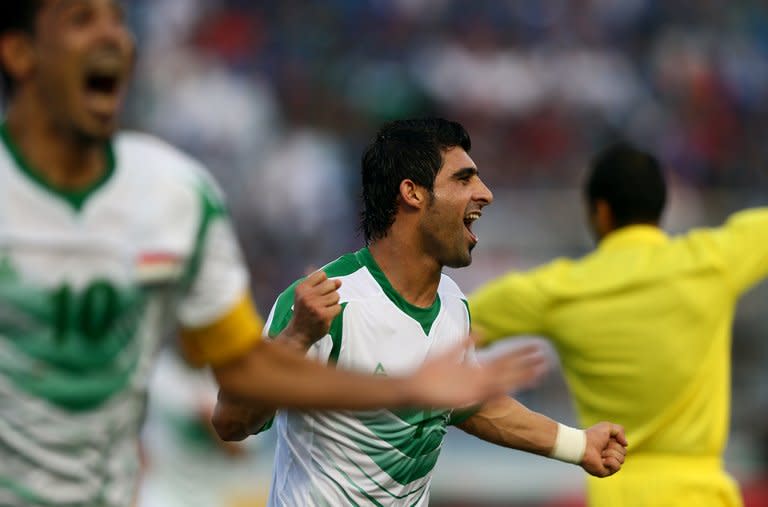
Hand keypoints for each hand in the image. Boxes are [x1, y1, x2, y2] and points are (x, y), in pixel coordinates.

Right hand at [282, 270, 340, 349]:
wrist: (298, 334)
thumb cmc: (304, 312)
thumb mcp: (305, 295)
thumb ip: (321, 285)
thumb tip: (339, 281)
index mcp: (301, 288)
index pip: (322, 275)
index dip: (324, 282)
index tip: (317, 292)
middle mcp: (307, 296)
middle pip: (331, 284)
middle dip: (330, 292)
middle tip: (322, 302)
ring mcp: (316, 306)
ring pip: (336, 296)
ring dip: (333, 302)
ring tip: (323, 309)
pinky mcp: (324, 316)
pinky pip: (338, 307)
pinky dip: (334, 311)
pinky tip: (326, 315)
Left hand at [405, 338, 547, 407]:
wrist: (412, 387)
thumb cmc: (430, 372)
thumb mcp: (450, 351)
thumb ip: (465, 342)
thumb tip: (482, 330)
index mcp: (477, 370)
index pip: (504, 360)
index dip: (520, 354)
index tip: (537, 347)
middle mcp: (479, 379)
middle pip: (508, 370)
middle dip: (526, 365)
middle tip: (546, 358)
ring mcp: (474, 388)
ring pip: (503, 382)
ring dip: (520, 377)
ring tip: (538, 371)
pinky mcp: (466, 397)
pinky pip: (486, 394)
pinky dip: (498, 390)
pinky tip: (512, 386)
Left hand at [581, 422, 626, 476]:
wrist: (582, 446)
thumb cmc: (592, 436)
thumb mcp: (607, 427)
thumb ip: (620, 430)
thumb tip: (626, 444)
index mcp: (610, 447)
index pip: (623, 446)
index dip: (616, 442)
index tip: (606, 439)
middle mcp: (609, 456)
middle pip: (624, 453)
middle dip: (614, 448)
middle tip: (602, 447)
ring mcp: (608, 465)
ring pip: (621, 460)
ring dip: (611, 454)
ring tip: (600, 453)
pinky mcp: (605, 472)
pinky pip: (617, 467)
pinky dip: (610, 461)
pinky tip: (602, 460)